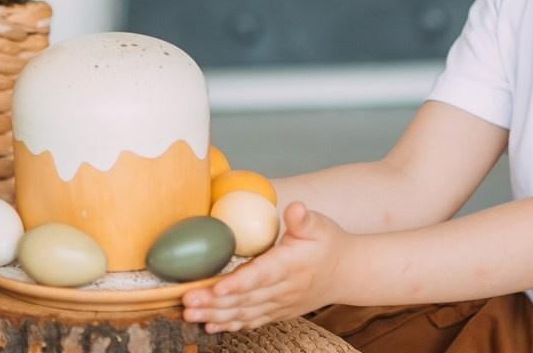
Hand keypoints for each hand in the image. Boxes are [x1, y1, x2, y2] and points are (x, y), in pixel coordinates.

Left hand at [182, 202, 346, 331]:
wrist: (346, 273)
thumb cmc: (329, 244)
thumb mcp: (320, 225)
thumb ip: (303, 219)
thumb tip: (294, 208)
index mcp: (290, 266)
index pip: (261, 276)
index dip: (238, 283)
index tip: (216, 286)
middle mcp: (282, 289)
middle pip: (244, 298)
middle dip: (213, 301)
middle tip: (185, 300)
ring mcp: (279, 304)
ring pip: (243, 313)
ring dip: (215, 314)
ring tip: (189, 313)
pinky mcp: (276, 311)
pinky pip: (250, 321)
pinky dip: (229, 324)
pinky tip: (209, 325)